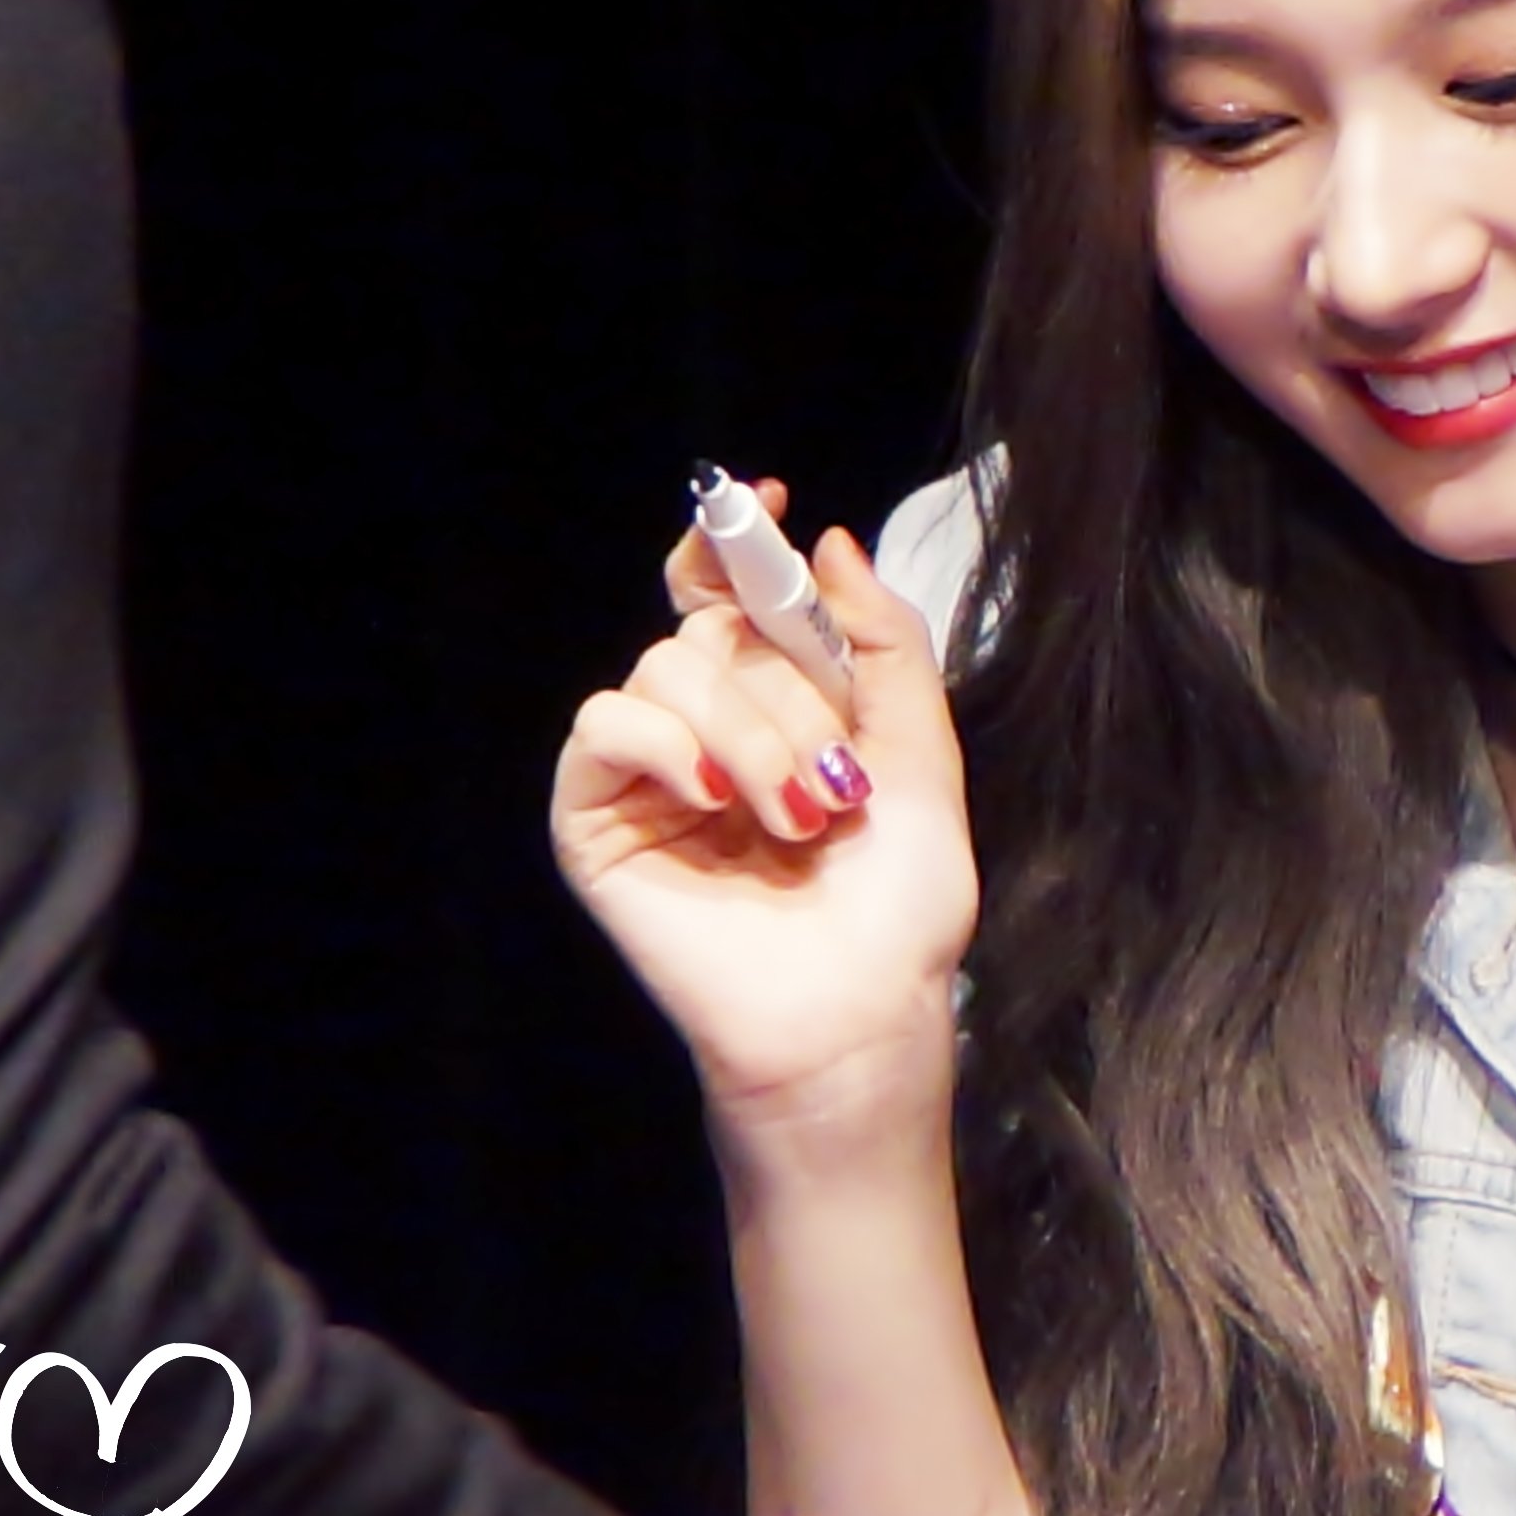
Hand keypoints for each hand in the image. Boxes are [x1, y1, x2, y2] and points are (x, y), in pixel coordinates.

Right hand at [553, 489, 978, 1130]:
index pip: (727, 595)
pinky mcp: (595, 822)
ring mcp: (647, 774)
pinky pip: (604, 724)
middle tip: (836, 783)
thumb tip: (826, 542)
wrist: (858, 1012)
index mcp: (774, 704)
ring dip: (749, 734)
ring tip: (797, 817)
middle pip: (711, 630)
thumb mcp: (919, 752)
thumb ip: (881, 643)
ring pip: (667, 670)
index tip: (765, 503)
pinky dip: (666, 744)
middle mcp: (703, 728)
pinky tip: (715, 798)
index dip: (735, 543)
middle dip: (787, 692)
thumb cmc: (897, 904)